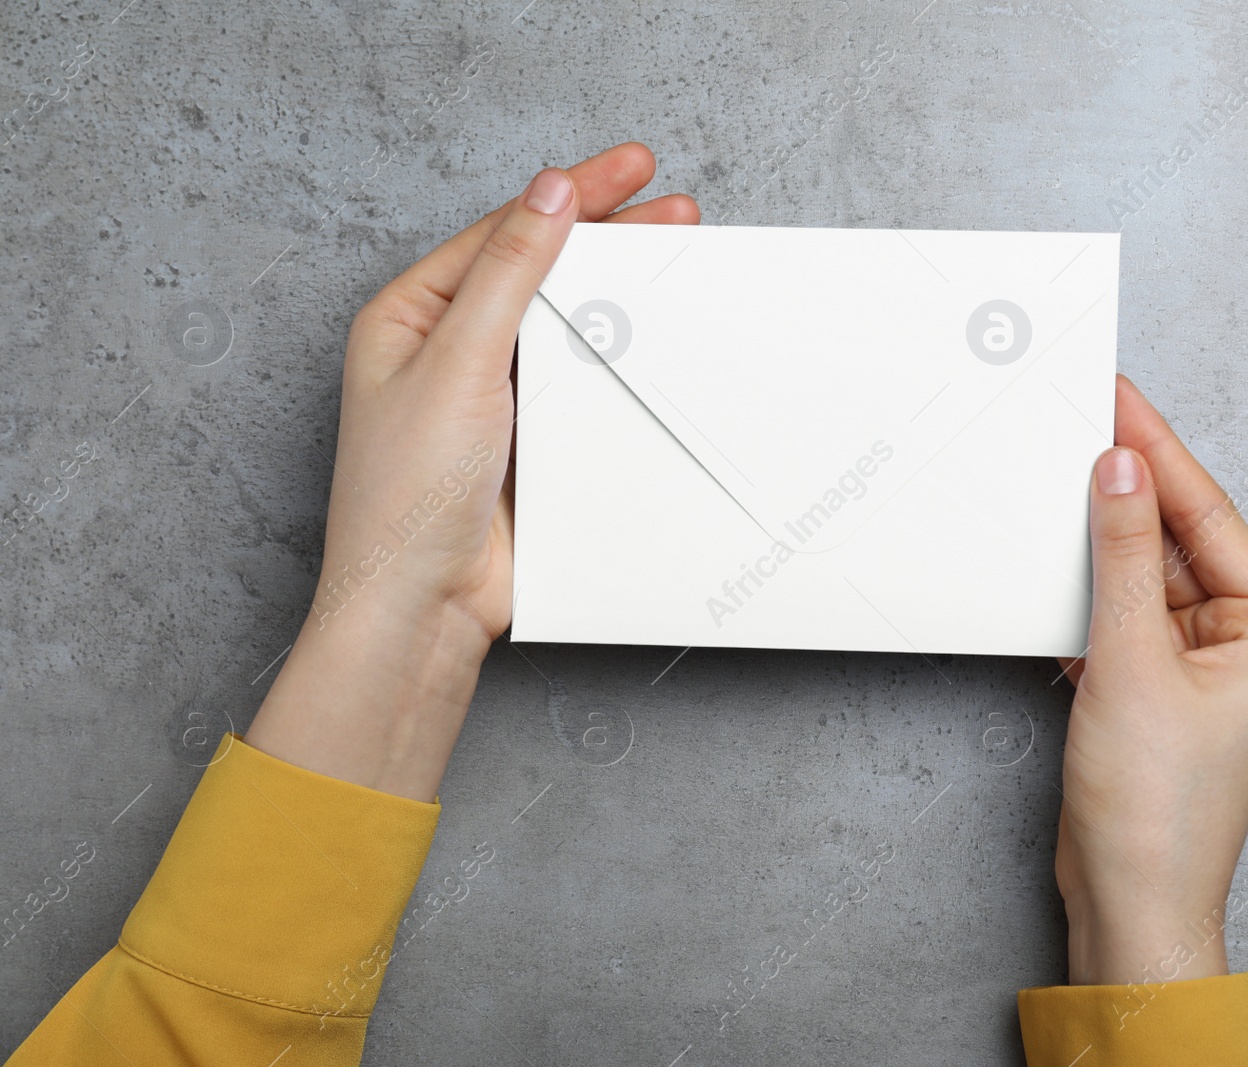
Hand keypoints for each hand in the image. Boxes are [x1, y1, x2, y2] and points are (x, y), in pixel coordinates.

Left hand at [246, 143, 697, 800]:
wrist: (424, 604)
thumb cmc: (406, 496)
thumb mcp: (456, 362)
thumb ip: (509, 275)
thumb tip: (548, 197)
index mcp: (411, 316)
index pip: (504, 233)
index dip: (571, 195)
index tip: (632, 169)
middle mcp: (450, 349)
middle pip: (541, 271)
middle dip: (607, 235)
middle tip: (672, 205)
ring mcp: (495, 396)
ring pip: (567, 325)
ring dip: (620, 293)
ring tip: (675, 254)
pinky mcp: (533, 440)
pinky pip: (583, 383)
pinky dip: (621, 356)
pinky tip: (655, 335)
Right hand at [1054, 375, 1247, 984]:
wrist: (1128, 902)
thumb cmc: (1157, 808)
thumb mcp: (1133, 663)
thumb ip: (1126, 558)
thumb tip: (1121, 471)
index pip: (1209, 514)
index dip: (1159, 451)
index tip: (1118, 397)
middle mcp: (1241, 640)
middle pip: (1177, 537)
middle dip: (1127, 485)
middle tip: (1080, 418)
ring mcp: (1192, 664)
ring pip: (1141, 573)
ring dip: (1100, 537)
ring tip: (1055, 476)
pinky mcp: (1146, 686)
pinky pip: (1116, 613)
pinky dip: (1083, 588)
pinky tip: (1051, 559)